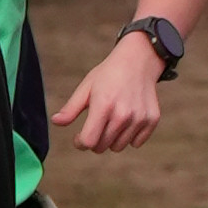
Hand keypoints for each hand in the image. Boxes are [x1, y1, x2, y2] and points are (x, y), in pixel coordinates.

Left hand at [54, 36, 163, 153]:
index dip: (80, 142)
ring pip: (118, 147)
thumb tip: (56, 122)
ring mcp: (139, 118)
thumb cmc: (108, 74)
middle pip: (102, 147)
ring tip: (111, 121)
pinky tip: (127, 121)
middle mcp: (123, 114)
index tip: (79, 137)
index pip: (88, 141)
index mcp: (103, 105)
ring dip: (111, 139)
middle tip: (95, 126)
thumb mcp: (86, 87)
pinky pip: (136, 143)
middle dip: (94, 140)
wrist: (138, 61)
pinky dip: (129, 137)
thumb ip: (71, 108)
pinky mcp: (152, 120)